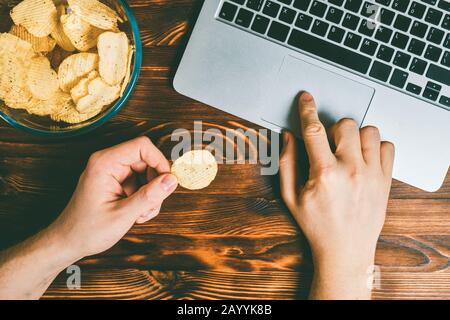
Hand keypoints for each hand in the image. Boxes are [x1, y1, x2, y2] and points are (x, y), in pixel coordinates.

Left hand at [48, 136, 177, 260]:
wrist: (68, 242)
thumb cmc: (87, 230)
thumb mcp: (123, 215)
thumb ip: (149, 196)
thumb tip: (172, 180)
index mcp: (105, 163)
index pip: (142, 146)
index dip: (159, 161)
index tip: (167, 182)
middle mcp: (108, 162)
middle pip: (146, 160)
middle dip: (155, 183)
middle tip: (152, 205)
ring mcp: (112, 172)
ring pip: (146, 173)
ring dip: (150, 194)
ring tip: (142, 214)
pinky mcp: (116, 182)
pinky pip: (140, 183)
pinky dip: (144, 198)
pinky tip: (137, 214)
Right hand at [279, 92, 394, 298]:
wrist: (346, 250)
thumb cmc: (317, 225)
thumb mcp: (290, 196)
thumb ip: (286, 163)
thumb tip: (288, 137)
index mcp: (323, 173)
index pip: (313, 130)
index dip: (307, 109)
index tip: (306, 98)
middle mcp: (350, 170)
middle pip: (345, 124)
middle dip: (333, 128)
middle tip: (328, 144)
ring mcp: (372, 175)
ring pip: (369, 131)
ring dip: (355, 136)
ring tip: (347, 151)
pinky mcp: (385, 180)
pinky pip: (388, 146)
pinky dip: (376, 147)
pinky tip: (364, 159)